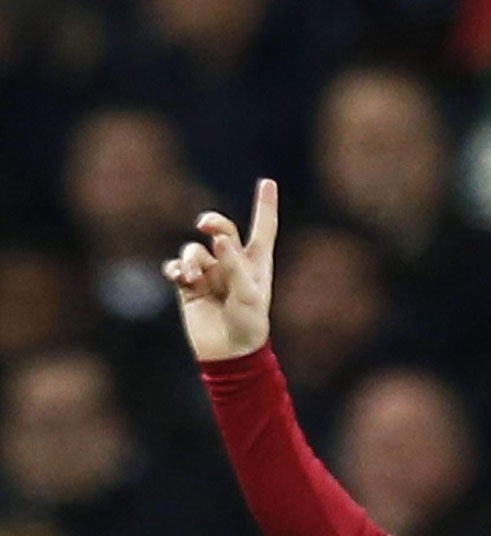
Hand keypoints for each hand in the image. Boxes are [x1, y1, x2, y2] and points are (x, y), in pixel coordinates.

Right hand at [162, 178, 277, 362]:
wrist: (229, 353)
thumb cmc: (248, 325)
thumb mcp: (248, 295)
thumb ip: (234, 265)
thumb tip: (219, 239)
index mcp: (256, 263)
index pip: (263, 228)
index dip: (265, 205)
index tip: (268, 181)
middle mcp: (233, 263)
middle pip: (221, 230)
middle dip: (213, 223)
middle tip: (206, 226)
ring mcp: (210, 273)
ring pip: (194, 251)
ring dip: (192, 260)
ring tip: (194, 278)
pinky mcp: (189, 286)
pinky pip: (177, 268)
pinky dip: (176, 270)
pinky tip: (180, 278)